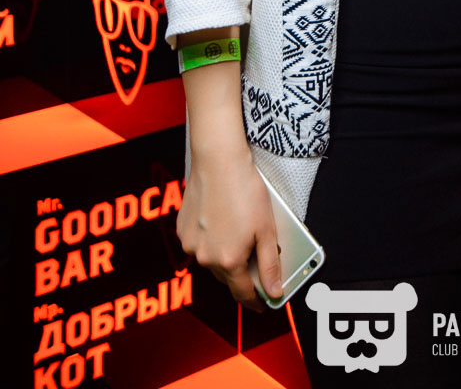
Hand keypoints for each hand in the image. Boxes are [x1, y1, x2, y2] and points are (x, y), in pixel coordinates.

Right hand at [176, 145, 281, 312]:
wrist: (218, 161)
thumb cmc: (244, 190)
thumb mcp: (267, 229)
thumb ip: (270, 265)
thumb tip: (274, 292)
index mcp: (229, 261)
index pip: (243, 293)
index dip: (255, 301)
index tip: (262, 304)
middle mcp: (206, 258)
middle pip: (227, 277)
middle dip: (241, 274)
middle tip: (255, 260)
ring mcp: (191, 245)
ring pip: (211, 261)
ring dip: (224, 256)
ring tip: (238, 233)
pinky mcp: (182, 230)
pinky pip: (198, 245)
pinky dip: (210, 241)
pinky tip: (221, 223)